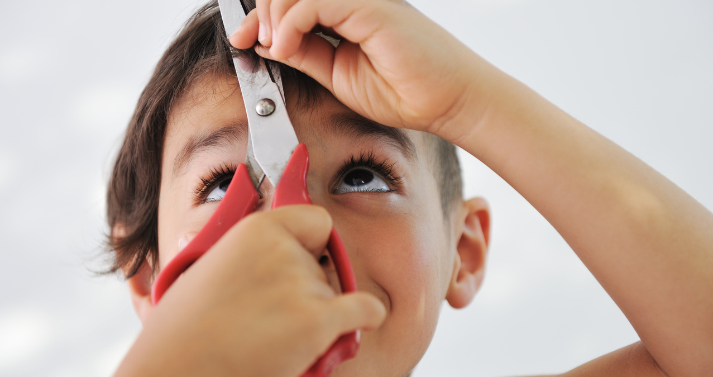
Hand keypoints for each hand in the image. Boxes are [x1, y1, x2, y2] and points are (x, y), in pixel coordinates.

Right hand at [115, 205, 385, 376]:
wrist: (175, 370)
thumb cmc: (181, 332)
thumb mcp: (202, 269)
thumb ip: (244, 254)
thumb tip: (274, 248)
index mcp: (255, 230)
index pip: (315, 221)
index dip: (312, 243)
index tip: (306, 257)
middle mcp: (283, 251)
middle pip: (322, 265)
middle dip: (307, 288)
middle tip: (272, 316)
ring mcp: (302, 285)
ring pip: (334, 294)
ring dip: (318, 315)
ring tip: (276, 338)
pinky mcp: (316, 321)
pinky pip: (365, 310)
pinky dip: (366, 316)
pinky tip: (363, 320)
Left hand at [229, 0, 491, 142]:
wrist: (448, 102)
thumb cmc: (404, 92)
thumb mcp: (337, 75)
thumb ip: (305, 54)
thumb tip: (266, 42)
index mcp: (345, 13)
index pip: (294, 1)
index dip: (261, 13)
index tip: (240, 37)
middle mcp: (352, 1)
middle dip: (260, 10)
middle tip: (248, 40)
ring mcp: (362, 1)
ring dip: (272, 14)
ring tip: (271, 45)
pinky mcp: (371, 7)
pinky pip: (316, 2)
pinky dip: (291, 22)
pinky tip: (285, 45)